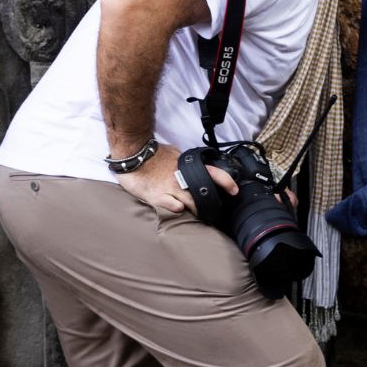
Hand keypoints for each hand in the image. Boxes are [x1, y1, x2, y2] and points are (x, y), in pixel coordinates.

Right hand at [115, 143, 237, 215]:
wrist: (132, 155)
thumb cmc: (152, 154)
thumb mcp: (174, 153)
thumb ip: (183, 160)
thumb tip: (189, 162)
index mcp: (188, 167)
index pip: (214, 173)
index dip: (226, 183)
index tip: (234, 191)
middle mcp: (182, 178)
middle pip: (204, 195)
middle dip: (210, 204)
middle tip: (212, 210)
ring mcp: (171, 188)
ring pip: (192, 204)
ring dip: (196, 210)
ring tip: (197, 213)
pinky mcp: (158, 197)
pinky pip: (174, 207)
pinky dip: (179, 209)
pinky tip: (178, 208)